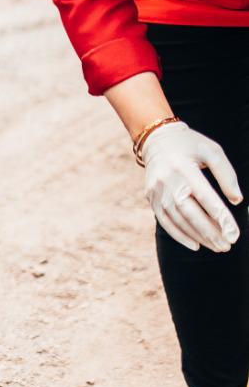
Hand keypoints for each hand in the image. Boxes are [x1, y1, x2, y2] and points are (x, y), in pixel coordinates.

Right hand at [142, 120, 241, 253]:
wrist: (157, 139)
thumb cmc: (190, 144)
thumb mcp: (212, 150)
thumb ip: (226, 174)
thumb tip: (237, 200)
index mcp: (183, 167)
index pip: (205, 197)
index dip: (220, 216)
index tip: (234, 233)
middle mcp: (167, 180)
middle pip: (190, 212)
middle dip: (209, 232)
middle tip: (227, 246)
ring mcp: (156, 191)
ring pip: (178, 220)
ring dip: (198, 237)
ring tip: (217, 247)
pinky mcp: (150, 198)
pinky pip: (165, 222)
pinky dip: (179, 236)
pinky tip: (195, 245)